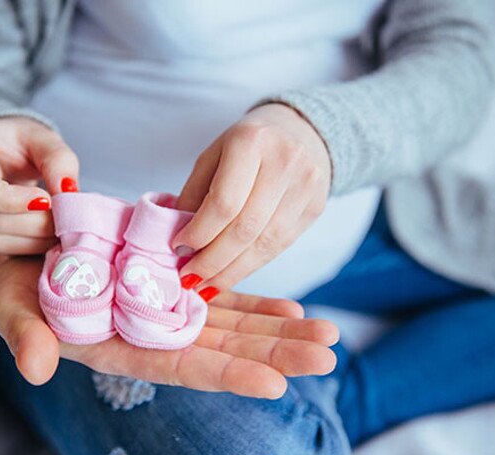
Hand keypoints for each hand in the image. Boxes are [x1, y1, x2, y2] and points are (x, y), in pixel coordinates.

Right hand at [0, 117, 79, 254]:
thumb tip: (68, 193)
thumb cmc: (22, 142)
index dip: (11, 201)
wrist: (5, 151)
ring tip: (60, 229)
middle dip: (33, 223)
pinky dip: (27, 245)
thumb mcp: (45, 140)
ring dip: (32, 240)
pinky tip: (48, 236)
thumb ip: (59, 162)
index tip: (47, 200)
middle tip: (65, 218)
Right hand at [0, 249, 338, 398]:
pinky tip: (290, 308)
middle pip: (220, 351)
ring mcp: (165, 311)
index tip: (273, 383)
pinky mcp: (170, 286)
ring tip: (325, 334)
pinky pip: (219, 297)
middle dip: (273, 355)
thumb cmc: (11, 288)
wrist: (19, 259)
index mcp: (118, 349)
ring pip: (229, 326)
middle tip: (327, 356)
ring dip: (277, 330)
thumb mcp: (10, 308)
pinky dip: (253, 303)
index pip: (177, 367)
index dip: (223, 375)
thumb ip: (24, 335)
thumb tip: (35, 366)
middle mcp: (150, 335)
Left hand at [173, 103, 331, 297]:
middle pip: (245, 228)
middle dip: (213, 261)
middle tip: (190, 278)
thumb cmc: (248, 144)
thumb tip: (182, 243)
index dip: (199, 233)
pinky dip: (252, 265)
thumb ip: (196, 194)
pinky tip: (231, 274)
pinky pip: (280, 246)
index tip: (178, 249)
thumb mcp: (213, 155)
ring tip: (207, 285)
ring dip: (232, 271)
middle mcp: (284, 161)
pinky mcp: (316, 207)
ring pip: (265, 244)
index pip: (224, 202)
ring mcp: (306, 185)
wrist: (303, 129)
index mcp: (251, 141)